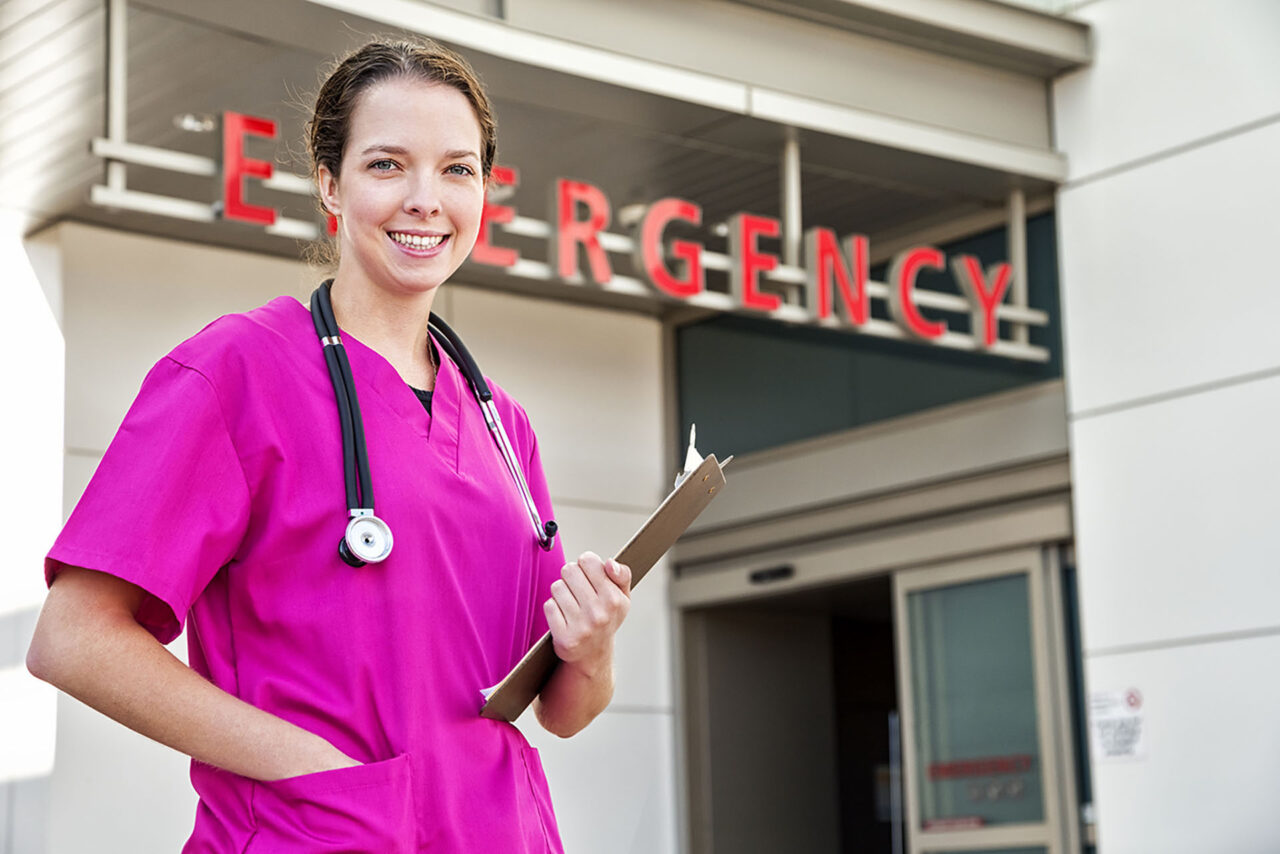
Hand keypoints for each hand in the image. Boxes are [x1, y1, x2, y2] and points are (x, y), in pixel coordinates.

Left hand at [544, 551, 631, 675]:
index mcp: (614, 600)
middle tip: (577, 590)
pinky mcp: (564, 638)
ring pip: (557, 587)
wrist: (594, 655)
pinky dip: (553, 608)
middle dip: (571, 577)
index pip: (587, 560)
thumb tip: (609, 563)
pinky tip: (563, 617)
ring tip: (571, 604)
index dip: (585, 565)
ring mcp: (581, 627)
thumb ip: (622, 575)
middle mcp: (599, 614)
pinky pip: (549, 606)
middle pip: (569, 570)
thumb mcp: (622, 597)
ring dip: (561, 593)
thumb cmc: (607, 618)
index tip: (588, 576)